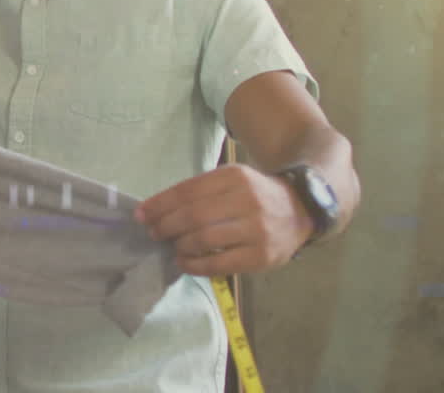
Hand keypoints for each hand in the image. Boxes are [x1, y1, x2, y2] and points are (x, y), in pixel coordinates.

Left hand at [134, 163, 314, 275]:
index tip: (141, 214)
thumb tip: (155, 210)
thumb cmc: (255, 195)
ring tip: (171, 246)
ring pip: (204, 239)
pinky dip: (196, 265)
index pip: (187, 191)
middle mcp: (247, 200)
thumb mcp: (231, 180)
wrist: (302, 209)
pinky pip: (220, 264)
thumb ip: (199, 192)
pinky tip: (184, 262)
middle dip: (165, 226)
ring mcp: (257, 229)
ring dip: (179, 245)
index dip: (159, 204)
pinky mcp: (263, 256)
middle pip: (193, 215)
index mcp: (235, 177)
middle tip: (153, 233)